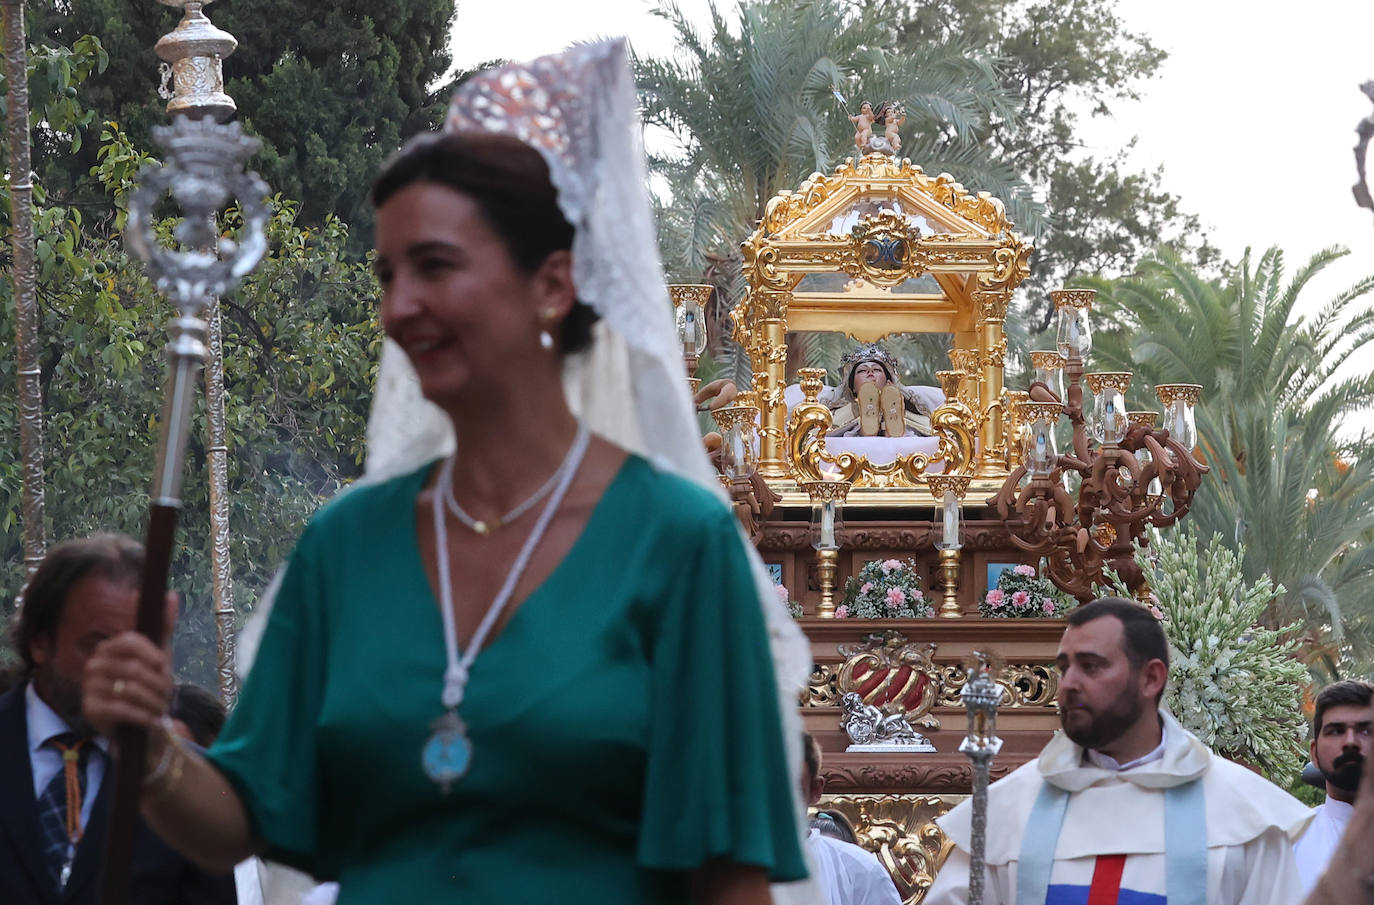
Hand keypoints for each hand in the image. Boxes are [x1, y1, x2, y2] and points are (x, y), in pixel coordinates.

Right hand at [82, 591, 178, 738]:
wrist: (134, 721)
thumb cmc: (147, 683)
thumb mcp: (158, 655)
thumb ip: (164, 626)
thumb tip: (172, 595)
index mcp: (108, 648)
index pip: (129, 641)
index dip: (152, 654)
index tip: (165, 665)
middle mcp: (94, 665)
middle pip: (134, 668)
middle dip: (158, 683)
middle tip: (167, 693)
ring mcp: (89, 687)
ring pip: (130, 690)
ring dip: (153, 701)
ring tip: (161, 707)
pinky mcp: (90, 710)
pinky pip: (122, 709)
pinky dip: (144, 716)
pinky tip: (153, 720)